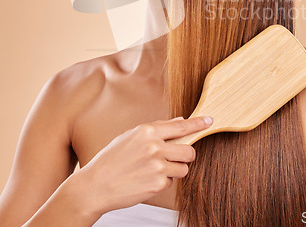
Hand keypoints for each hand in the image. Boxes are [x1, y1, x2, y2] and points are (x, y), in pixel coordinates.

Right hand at [73, 116, 213, 215]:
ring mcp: (157, 166)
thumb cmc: (112, 159)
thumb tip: (179, 121)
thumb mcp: (130, 136)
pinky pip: (172, 182)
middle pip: (189, 150)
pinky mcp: (158, 184)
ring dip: (175, 170)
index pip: (180, 126)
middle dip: (186, 155)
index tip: (209, 121)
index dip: (198, 123)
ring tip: (155, 170)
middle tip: (175, 158)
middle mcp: (154, 147)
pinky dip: (163, 182)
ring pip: (184, 168)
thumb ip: (157, 129)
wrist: (96, 185)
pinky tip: (147, 180)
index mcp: (147, 131)